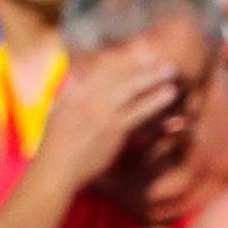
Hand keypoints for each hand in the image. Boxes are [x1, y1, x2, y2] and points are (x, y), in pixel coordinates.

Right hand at [38, 51, 178, 188]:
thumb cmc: (55, 147)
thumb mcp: (56, 112)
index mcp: (74, 91)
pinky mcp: (114, 128)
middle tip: (161, 60)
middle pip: (121, 74)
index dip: (125, 61)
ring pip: (132, 88)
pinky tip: (170, 94)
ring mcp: (101, 111)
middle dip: (143, 65)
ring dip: (154, 77)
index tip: (141, 56)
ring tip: (172, 71)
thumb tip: (76, 75)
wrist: (55, 171)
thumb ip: (69, 92)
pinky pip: (140, 110)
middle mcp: (87, 97)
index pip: (103, 69)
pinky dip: (156, 100)